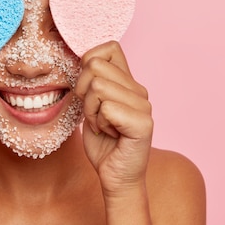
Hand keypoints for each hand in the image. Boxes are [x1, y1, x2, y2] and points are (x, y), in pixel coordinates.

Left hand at [75, 41, 152, 196]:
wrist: (115, 177)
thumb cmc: (102, 143)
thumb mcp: (90, 106)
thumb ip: (90, 82)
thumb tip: (81, 61)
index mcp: (128, 82)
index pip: (109, 48)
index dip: (88, 64)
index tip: (88, 90)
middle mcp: (139, 90)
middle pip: (94, 66)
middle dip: (83, 93)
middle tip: (95, 114)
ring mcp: (144, 105)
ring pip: (97, 87)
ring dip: (91, 111)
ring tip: (102, 126)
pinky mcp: (143, 123)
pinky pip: (106, 108)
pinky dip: (99, 123)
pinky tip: (110, 134)